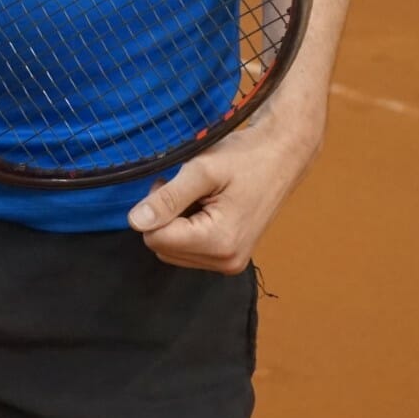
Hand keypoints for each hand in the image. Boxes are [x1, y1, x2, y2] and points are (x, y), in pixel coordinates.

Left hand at [128, 100, 325, 272]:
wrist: (283, 155)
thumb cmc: (246, 157)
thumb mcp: (201, 170)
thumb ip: (167, 199)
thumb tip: (134, 222)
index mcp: (219, 241)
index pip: (156, 239)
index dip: (155, 209)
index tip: (172, 183)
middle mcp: (226, 261)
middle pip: (162, 247)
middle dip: (164, 216)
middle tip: (185, 187)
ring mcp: (230, 262)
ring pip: (173, 251)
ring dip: (175, 223)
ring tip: (198, 195)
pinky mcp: (231, 258)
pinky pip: (190, 251)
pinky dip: (188, 229)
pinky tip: (206, 206)